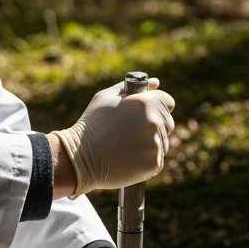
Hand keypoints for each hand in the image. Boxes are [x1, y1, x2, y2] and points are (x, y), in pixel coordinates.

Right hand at [48, 78, 174, 196]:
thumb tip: (155, 83)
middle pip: (168, 122)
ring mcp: (156, 145)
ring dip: (150, 142)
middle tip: (131, 131)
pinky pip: (157, 159)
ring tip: (126, 145)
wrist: (80, 157)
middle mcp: (154, 123)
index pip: (167, 101)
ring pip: (163, 142)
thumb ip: (131, 88)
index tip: (147, 112)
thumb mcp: (106, 98)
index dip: (157, 105)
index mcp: (145, 103)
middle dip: (154, 124)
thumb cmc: (92, 124)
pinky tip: (128, 157)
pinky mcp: (154, 164)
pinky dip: (146, 159)